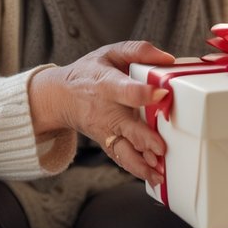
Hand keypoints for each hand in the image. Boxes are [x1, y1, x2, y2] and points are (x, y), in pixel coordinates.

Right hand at [29, 41, 173, 186]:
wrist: (60, 96)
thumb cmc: (89, 72)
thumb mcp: (110, 53)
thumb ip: (139, 50)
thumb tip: (168, 58)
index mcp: (107, 84)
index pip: (125, 90)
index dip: (143, 93)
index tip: (162, 96)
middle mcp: (106, 110)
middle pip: (126, 127)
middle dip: (143, 139)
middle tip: (162, 148)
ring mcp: (105, 130)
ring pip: (122, 150)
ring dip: (140, 164)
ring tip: (158, 174)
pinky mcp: (106, 142)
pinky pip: (121, 158)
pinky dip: (136, 170)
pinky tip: (152, 177)